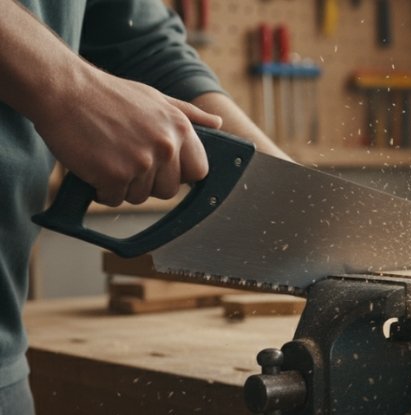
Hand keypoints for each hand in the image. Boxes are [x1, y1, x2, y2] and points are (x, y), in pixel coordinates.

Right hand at [33, 67, 222, 205]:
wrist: (64, 90)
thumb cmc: (108, 95)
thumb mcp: (156, 97)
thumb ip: (188, 114)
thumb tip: (217, 123)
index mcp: (180, 129)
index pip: (199, 171)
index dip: (180, 174)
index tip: (162, 168)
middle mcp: (165, 147)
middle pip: (168, 190)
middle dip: (147, 182)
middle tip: (125, 159)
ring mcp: (141, 162)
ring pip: (139, 197)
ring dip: (122, 185)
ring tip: (107, 156)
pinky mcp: (114, 175)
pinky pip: (114, 199)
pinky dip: (101, 189)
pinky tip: (93, 165)